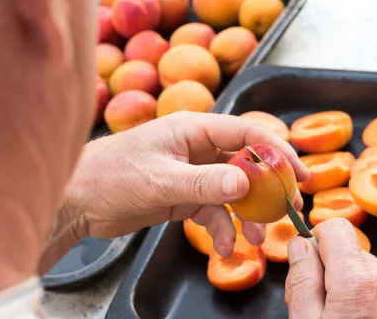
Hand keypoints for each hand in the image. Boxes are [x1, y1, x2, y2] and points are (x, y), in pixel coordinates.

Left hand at [40, 111, 308, 271]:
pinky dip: (220, 228)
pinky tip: (223, 246)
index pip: (246, 133)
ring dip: (245, 215)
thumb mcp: (160, 180)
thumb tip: (246, 182)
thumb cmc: (111, 175)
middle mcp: (195, 148)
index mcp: (192, 129)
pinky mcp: (182, 196)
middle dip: (267, 187)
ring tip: (255, 238)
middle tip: (288, 209)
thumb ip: (204, 183)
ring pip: (231, 191)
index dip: (276, 151)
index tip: (299, 175)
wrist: (78, 200)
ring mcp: (190, 173)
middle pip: (244, 163)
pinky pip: (212, 210)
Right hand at [285, 218, 376, 318]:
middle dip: (334, 273)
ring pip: (372, 274)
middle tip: (325, 309)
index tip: (310, 264)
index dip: (318, 241)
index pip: (336, 228)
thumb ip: (301, 279)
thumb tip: (299, 244)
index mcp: (356, 280)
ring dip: (358, 290)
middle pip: (352, 254)